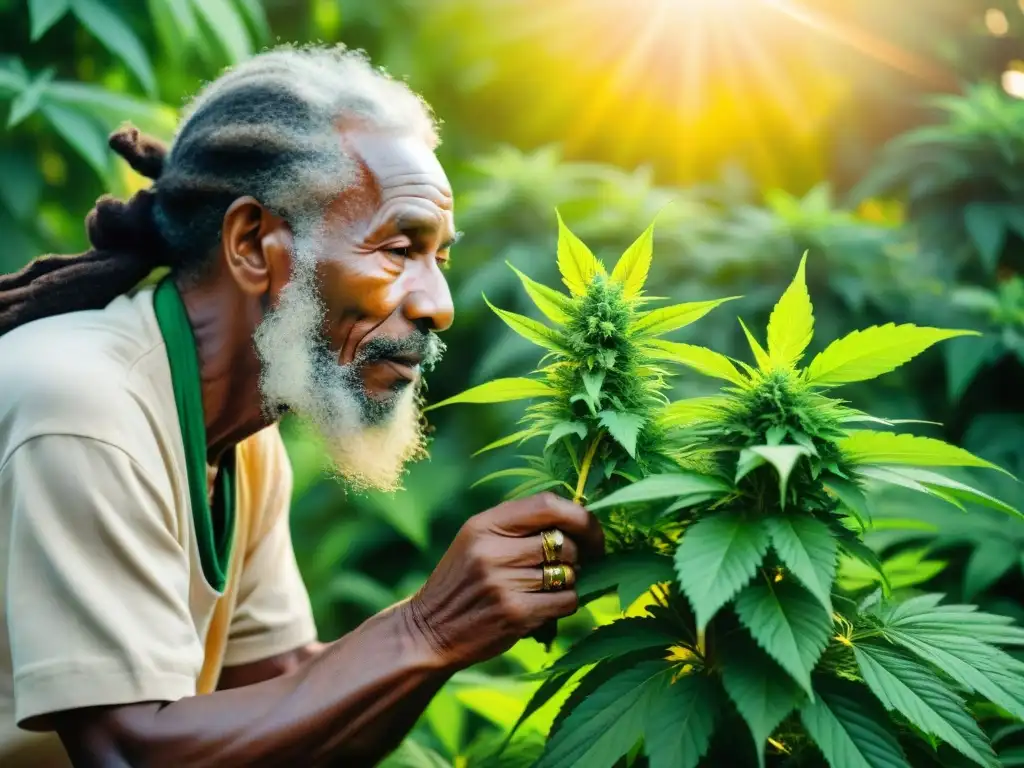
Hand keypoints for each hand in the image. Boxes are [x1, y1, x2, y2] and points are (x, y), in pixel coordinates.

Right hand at [404, 492, 604, 668]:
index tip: (591, 532)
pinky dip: (564, 603)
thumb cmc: (463, 582)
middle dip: (575, 556)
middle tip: (563, 567)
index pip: (548, 505)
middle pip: (564, 542)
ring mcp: (504, 583)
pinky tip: (544, 607)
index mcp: (484, 524)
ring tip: (544, 588)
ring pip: (569, 573)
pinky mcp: (516, 614)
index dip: (580, 516)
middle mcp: (492, 549)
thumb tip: (579, 518)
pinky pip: (567, 600)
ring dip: (568, 581)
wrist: (428, 631)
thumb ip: (518, 526)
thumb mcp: (477, 541)